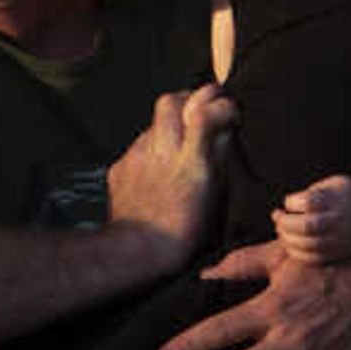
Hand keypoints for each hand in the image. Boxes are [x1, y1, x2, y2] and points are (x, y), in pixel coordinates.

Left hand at [107, 84, 235, 259]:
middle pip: (171, 101)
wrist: (138, 249)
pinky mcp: (120, 166)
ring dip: (169, 125)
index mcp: (191, 161)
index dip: (222, 105)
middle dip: (189, 100)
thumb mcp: (214, 196)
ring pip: (152, 123)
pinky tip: (158, 168)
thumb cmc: (184, 231)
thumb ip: (219, 157)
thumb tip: (226, 130)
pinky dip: (151, 150)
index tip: (231, 113)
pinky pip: (138, 146)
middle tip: (201, 113)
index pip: (206, 111)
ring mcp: (137, 156)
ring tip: (180, 144)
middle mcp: (161, 151)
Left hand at [272, 175, 350, 264]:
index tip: (290, 202)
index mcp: (337, 199)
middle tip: (277, 216)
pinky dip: (296, 252)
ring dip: (287, 238)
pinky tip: (291, 243)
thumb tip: (287, 207)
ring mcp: (339, 240)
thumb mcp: (334, 183)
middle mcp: (339, 221)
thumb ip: (312, 192)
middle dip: (284, 222)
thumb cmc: (350, 195)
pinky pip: (313, 259)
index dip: (291, 202)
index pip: (308, 203)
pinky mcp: (338, 253)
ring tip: (281, 229)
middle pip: (306, 226)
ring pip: (307, 245)